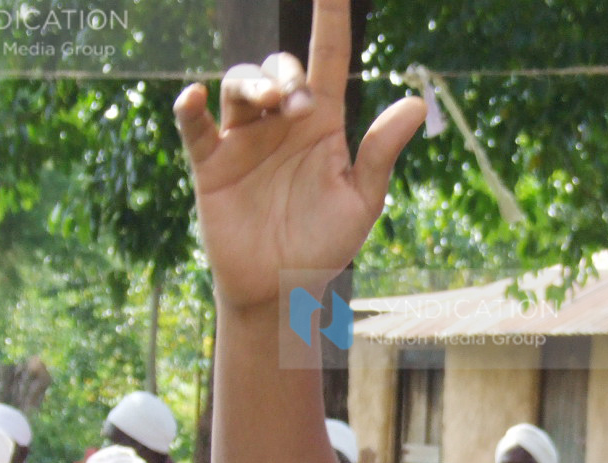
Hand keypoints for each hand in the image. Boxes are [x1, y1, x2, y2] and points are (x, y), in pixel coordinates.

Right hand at [172, 0, 425, 311]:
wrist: (283, 290)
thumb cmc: (326, 246)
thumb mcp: (361, 200)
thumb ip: (380, 151)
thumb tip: (417, 104)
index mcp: (322, 125)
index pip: (327, 58)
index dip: (329, 17)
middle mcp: (281, 124)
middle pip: (277, 67)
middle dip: (285, 72)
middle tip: (297, 105)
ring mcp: (244, 140)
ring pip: (239, 84)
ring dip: (251, 84)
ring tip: (268, 106)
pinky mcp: (212, 164)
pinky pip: (195, 125)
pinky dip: (190, 107)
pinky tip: (196, 98)